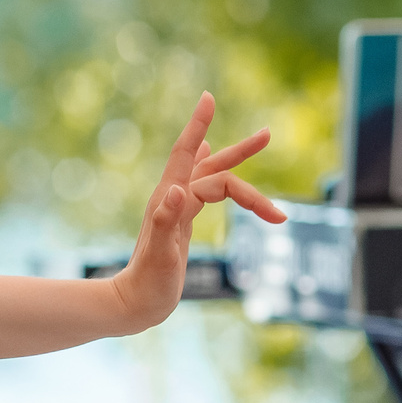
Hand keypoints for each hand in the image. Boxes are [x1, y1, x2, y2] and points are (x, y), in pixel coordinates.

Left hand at [114, 93, 283, 329]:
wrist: (133, 305)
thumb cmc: (148, 284)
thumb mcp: (160, 256)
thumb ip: (167, 223)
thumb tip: (178, 190)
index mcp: (170, 200)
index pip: (188, 155)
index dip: (197, 126)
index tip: (208, 98)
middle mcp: (173, 199)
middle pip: (210, 165)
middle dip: (239, 150)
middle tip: (268, 134)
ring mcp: (178, 210)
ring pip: (212, 177)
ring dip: (237, 162)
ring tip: (262, 142)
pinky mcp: (182, 223)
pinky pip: (203, 191)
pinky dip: (214, 174)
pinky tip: (211, 163)